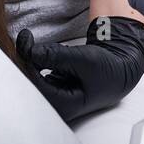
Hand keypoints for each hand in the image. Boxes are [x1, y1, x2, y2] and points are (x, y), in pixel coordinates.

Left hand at [17, 16, 143, 123]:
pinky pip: (36, 73)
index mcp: (65, 106)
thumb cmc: (107, 69)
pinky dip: (34, 60)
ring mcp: (53, 97)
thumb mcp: (85, 59)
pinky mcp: (52, 86)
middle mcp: (56, 105)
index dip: (26, 61)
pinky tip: (35, 49)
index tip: (25, 38)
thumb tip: (30, 51)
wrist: (120, 69)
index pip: (35, 84)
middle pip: (29, 83)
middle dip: (24, 59)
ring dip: (28, 59)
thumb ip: (58, 56)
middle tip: (25, 37)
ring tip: (29, 40)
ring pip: (31, 78)